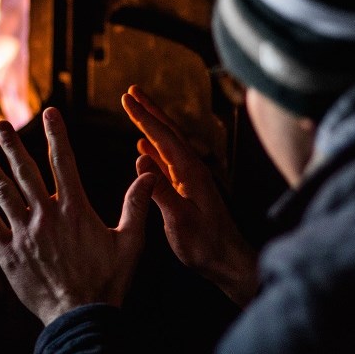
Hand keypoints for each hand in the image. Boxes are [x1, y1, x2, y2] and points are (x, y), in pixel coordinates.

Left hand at [0, 107, 156, 325]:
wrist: (80, 317)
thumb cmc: (108, 280)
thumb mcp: (130, 242)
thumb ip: (136, 205)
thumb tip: (149, 175)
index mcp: (75, 209)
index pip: (63, 162)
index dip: (56, 135)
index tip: (49, 113)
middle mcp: (46, 215)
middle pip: (25, 172)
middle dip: (12, 145)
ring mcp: (24, 233)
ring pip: (2, 193)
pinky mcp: (10, 253)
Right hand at [121, 85, 257, 306]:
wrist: (228, 262)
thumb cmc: (206, 245)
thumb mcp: (180, 220)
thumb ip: (160, 190)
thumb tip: (140, 160)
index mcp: (190, 172)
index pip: (163, 137)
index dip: (143, 117)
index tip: (126, 98)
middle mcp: (192, 170)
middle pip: (168, 133)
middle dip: (149, 111)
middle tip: (131, 91)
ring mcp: (190, 180)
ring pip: (167, 145)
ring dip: (151, 127)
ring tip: (136, 112)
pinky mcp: (188, 191)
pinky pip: (167, 163)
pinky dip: (154, 151)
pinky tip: (143, 150)